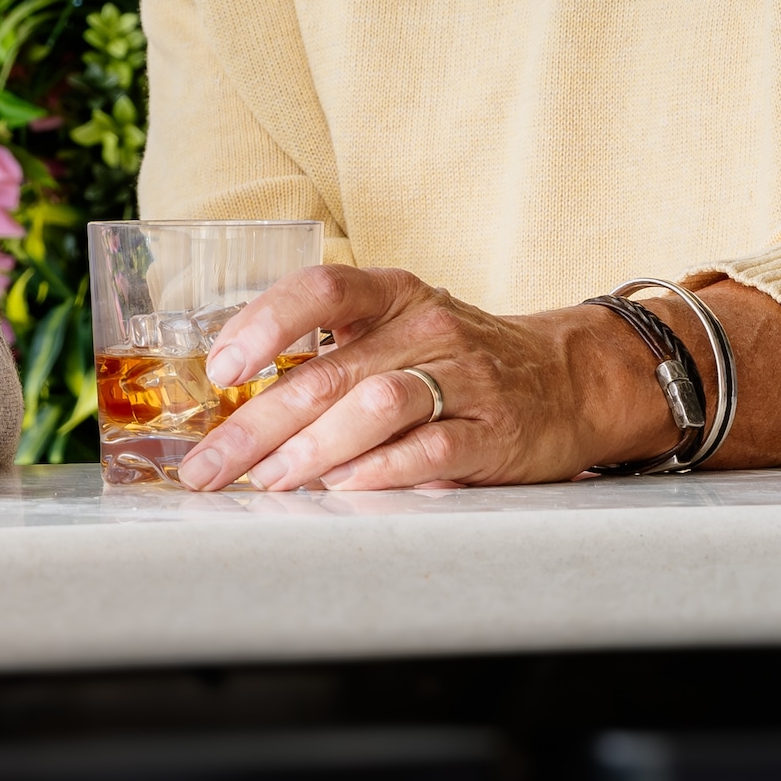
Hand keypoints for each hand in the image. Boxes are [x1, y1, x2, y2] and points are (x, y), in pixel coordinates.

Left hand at [171, 264, 780, 491]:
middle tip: (208, 467)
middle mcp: (426, 328)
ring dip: (312, 450)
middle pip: (327, 372)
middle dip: (256, 426)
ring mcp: (463, 379)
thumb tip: (236, 406)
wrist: (571, 378)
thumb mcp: (400, 331)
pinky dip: (379, 473)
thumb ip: (331, 356)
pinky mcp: (492, 433)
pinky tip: (342, 491)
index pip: (320, 290)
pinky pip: (428, 452)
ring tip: (268, 484)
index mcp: (394, 295)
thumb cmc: (463, 359)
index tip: (221, 368)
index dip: (264, 324)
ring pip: (374, 406)